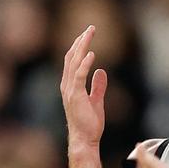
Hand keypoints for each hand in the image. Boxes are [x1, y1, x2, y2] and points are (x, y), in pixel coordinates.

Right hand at [60, 25, 107, 150]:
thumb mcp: (96, 101)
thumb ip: (98, 86)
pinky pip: (79, 75)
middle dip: (80, 41)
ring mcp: (69, 90)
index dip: (79, 46)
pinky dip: (84, 63)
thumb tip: (101, 71)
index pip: (73, 61)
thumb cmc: (89, 124)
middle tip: (91, 28)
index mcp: (70, 86)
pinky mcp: (75, 96)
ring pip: (74, 62)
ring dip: (82, 46)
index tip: (87, 34)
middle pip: (71, 57)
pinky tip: (92, 54)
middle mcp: (67, 85)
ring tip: (90, 33)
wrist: (85, 140)